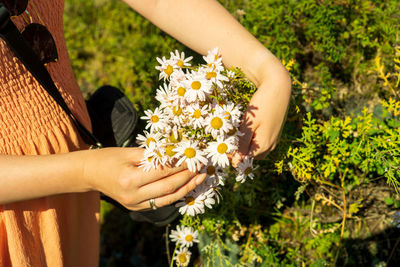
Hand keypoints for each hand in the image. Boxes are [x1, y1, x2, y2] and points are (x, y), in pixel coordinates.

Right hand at [81, 147, 205, 210]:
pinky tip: (186, 186)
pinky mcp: (136, 208)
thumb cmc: (109, 158)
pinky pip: (161, 202)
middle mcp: (133, 195)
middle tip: (202, 166)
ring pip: (168, 198)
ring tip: (200, 178)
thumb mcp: (130, 152)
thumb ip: (154, 155)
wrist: (89, 173)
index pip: (164, 171)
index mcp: (130, 179)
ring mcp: (134, 205)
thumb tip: (178, 152)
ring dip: (187, 188)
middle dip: (188, 176)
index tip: (195, 156)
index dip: (182, 164)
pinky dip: (175, 194)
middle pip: (169, 186)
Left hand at [233, 69, 290, 164]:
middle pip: (250, 155)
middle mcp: (270, 146)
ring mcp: (274, 139)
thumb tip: (235, 162)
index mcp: (263, 146)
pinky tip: (248, 127)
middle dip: (239, 149)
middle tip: (228, 137)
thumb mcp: (249, 124)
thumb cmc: (262, 104)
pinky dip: (253, 137)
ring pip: (256, 148)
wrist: (278, 87)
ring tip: (238, 130)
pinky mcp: (275, 132)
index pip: (244, 159)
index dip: (232, 153)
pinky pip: (262, 141)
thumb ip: (242, 143)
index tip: (222, 144)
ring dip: (246, 144)